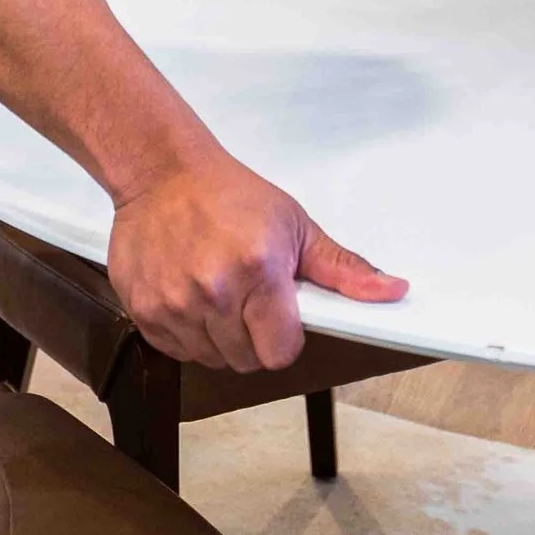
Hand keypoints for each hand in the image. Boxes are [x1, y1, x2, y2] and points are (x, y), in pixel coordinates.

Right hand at [106, 153, 408, 372]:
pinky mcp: (143, 309)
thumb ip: (343, 269)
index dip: (285, 339)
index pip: (281, 352)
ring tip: (219, 293)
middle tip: (249, 299)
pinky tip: (192, 296)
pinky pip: (177, 350)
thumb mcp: (296, 226)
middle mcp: (213, 290)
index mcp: (258, 270)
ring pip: (212, 359)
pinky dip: (188, 334)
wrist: (163, 173)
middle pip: (246, 361)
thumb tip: (391, 292)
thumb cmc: (230, 196)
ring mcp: (174, 303)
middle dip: (254, 338)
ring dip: (220, 338)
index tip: (280, 319)